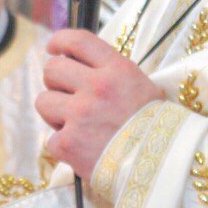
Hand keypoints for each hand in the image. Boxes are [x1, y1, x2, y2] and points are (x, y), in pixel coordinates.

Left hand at [35, 29, 164, 178]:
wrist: (164, 166)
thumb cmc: (153, 128)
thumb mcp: (139, 86)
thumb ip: (108, 72)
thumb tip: (76, 64)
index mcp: (116, 69)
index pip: (77, 41)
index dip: (59, 41)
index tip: (53, 48)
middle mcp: (96, 87)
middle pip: (52, 69)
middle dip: (55, 82)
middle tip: (68, 96)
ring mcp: (80, 115)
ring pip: (44, 101)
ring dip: (55, 113)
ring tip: (77, 125)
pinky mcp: (68, 144)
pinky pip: (51, 139)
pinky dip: (64, 146)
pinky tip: (83, 149)